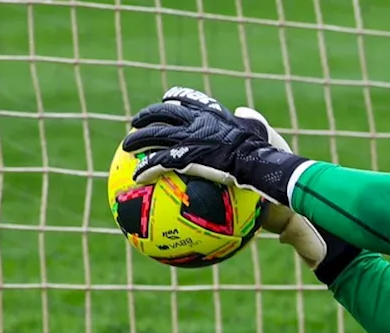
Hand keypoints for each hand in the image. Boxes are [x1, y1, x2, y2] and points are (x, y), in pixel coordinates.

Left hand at [121, 87, 307, 205]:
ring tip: (127, 147)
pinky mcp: (184, 158)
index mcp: (209, 113)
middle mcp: (193, 122)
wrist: (255, 161)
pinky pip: (158, 162)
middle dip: (145, 117)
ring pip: (152, 136)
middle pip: (160, 114)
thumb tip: (243, 113)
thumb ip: (248, 117)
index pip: (183, 99)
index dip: (172, 100)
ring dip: (137, 141)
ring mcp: (186, 139)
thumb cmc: (262, 148)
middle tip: (136, 123)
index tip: (166, 103)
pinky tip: (136, 176)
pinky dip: (145, 168)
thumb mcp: (259, 125)